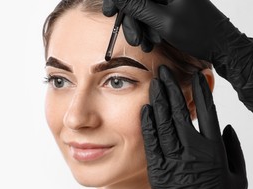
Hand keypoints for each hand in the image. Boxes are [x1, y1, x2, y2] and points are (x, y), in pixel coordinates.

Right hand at [103, 0, 252, 111]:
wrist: (219, 45)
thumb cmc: (197, 32)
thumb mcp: (163, 21)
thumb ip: (138, 8)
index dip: (119, 0)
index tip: (108, 12)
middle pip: (138, 0)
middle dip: (131, 19)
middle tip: (133, 38)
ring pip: (143, 8)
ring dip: (140, 27)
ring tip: (147, 43)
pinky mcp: (171, 7)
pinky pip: (151, 14)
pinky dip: (148, 28)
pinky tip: (152, 41)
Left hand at [141, 65, 247, 188]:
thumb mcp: (237, 179)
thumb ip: (233, 150)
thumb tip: (226, 125)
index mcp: (214, 151)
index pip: (206, 112)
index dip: (200, 91)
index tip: (195, 75)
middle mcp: (192, 152)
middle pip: (180, 112)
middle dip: (172, 87)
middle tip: (165, 69)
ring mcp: (172, 160)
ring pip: (163, 123)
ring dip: (158, 100)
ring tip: (154, 82)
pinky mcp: (156, 170)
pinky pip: (150, 142)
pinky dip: (147, 124)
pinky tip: (144, 108)